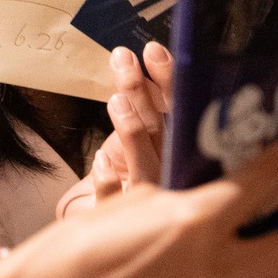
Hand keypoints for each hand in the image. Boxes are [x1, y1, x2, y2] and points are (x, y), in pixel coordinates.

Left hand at [60, 42, 173, 214]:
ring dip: (132, 131)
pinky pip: (117, 201)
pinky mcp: (120, 219)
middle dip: (143, 93)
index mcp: (177, 149)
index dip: (168, 81)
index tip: (152, 50)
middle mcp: (170, 173)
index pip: (178, 111)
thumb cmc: (129, 176)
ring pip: (145, 164)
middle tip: (126, 61)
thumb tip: (140, 62)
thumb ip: (145, 109)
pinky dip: (109, 182)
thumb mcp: (139, 139)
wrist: (113, 228)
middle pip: (161, 132)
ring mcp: (148, 199)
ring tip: (116, 100)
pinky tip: (99, 161)